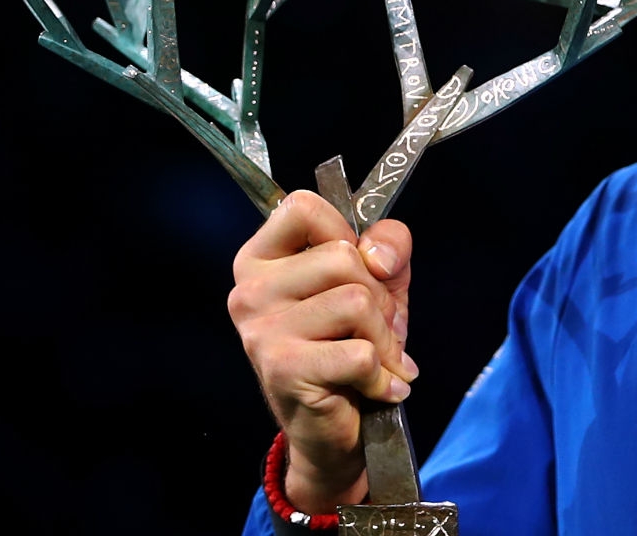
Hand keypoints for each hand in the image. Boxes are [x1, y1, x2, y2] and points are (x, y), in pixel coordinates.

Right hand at [229, 189, 417, 511]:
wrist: (335, 430)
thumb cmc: (349, 346)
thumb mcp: (378, 283)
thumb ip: (386, 246)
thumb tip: (377, 255)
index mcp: (261, 258)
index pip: (303, 206)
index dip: (346, 232)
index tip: (358, 268)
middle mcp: (250, 290)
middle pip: (342, 257)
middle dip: (379, 297)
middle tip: (377, 331)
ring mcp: (261, 331)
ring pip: (355, 302)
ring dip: (384, 338)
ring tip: (378, 359)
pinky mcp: (283, 369)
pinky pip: (359, 353)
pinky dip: (383, 374)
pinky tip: (378, 386)